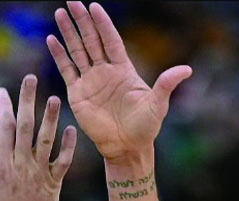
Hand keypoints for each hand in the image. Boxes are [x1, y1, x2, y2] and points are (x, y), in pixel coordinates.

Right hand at [0, 74, 75, 200]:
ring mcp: (39, 174)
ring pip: (46, 140)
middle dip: (27, 100)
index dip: (3, 106)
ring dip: (50, 117)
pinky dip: (68, 146)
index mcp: (0, 165)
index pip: (3, 127)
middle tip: (31, 78)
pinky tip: (71, 129)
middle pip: (25, 126)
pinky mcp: (53, 183)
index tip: (2, 92)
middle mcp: (21, 165)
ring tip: (54, 98)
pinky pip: (63, 161)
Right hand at [46, 1, 190, 162]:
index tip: (94, 6)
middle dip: (82, 21)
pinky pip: (67, 70)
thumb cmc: (145, 127)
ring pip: (77, 51)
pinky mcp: (78, 94)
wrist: (126, 147)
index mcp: (123, 69)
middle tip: (72, 1)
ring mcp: (90, 81)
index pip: (110, 40)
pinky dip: (59, 55)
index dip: (103, 24)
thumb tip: (186, 70)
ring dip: (68, 33)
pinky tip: (51, 40)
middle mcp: (105, 71)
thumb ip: (166, 85)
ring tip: (59, 14)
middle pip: (91, 40)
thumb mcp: (157, 104)